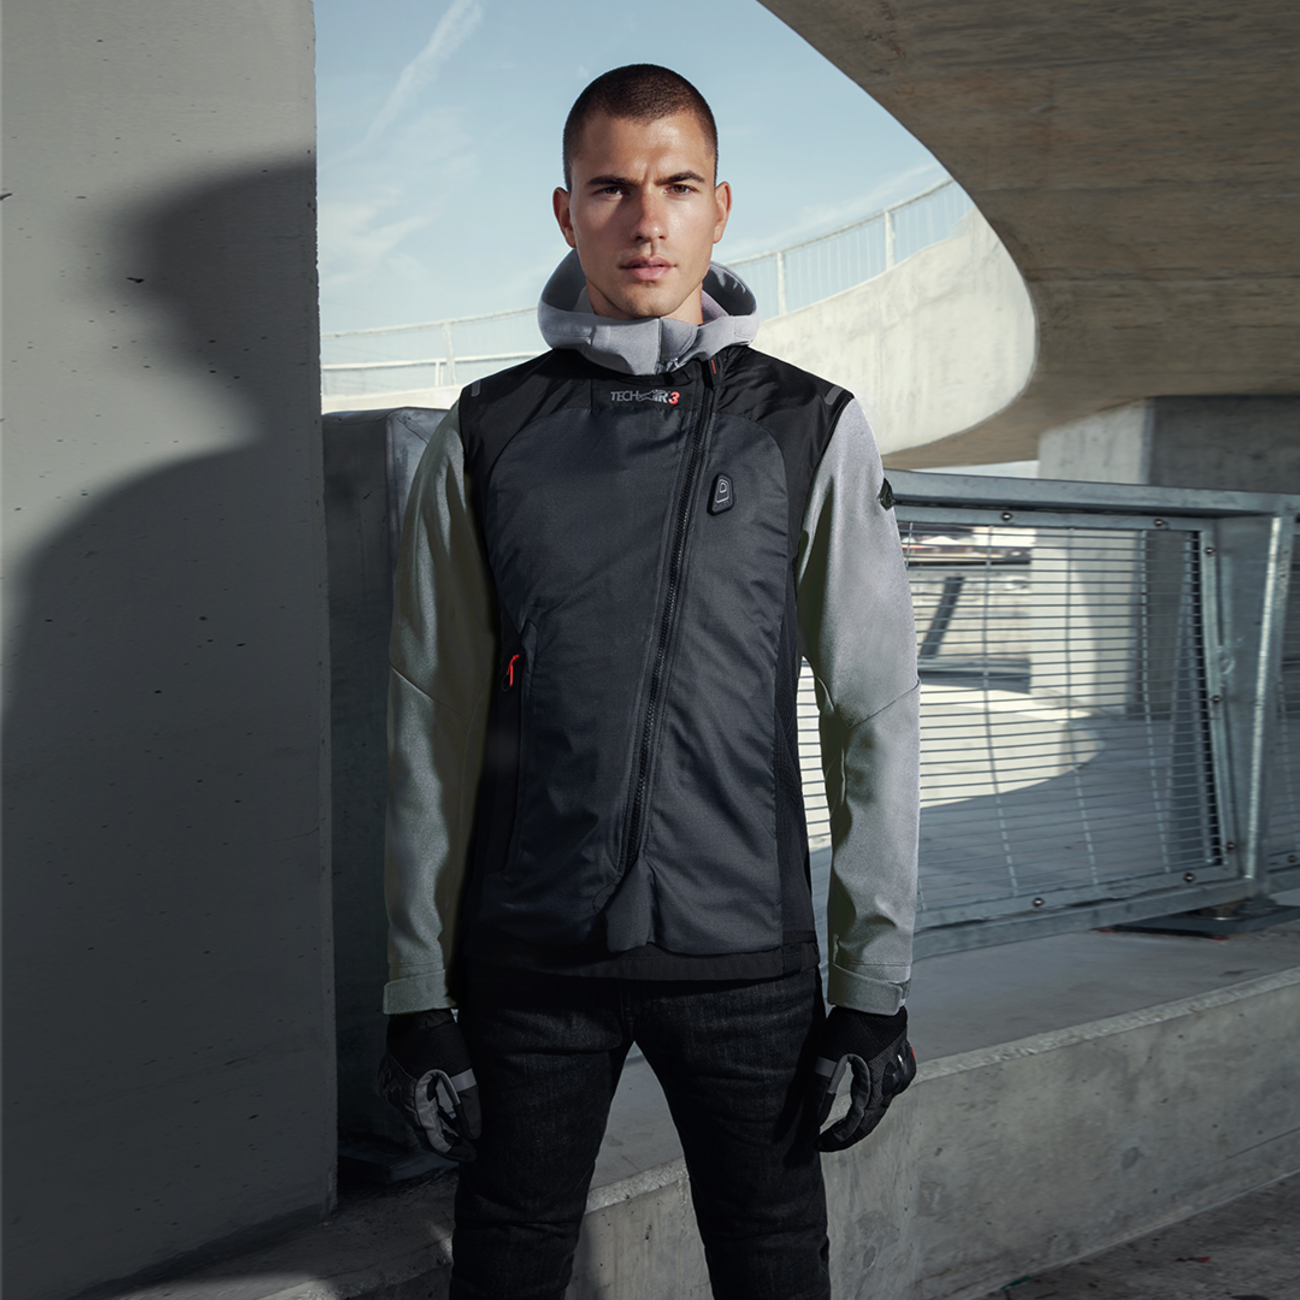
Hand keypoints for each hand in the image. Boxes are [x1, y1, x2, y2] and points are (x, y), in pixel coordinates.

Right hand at [378, 1008, 481, 1160]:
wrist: (417, 1005)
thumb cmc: (438, 1035)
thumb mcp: (459, 1069)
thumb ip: (467, 1104)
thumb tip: (474, 1133)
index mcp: (409, 1100)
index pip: (432, 1139)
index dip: (453, 1150)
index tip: (472, 1154)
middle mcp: (395, 1097)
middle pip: (424, 1129)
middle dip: (448, 1138)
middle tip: (470, 1144)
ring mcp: (392, 1085)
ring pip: (418, 1115)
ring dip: (439, 1123)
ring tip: (461, 1129)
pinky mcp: (396, 1074)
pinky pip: (413, 1100)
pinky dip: (430, 1108)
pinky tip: (446, 1109)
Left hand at [810, 1006, 915, 1151]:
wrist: (876, 993)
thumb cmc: (852, 1022)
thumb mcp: (830, 1054)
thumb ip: (822, 1088)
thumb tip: (812, 1119)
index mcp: (877, 1086)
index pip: (856, 1125)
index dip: (837, 1139)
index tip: (818, 1145)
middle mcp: (894, 1084)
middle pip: (871, 1119)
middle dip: (849, 1132)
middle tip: (827, 1139)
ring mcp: (903, 1071)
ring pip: (883, 1103)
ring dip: (864, 1116)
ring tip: (844, 1123)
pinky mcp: (903, 1058)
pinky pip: (892, 1087)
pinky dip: (877, 1098)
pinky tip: (869, 1096)